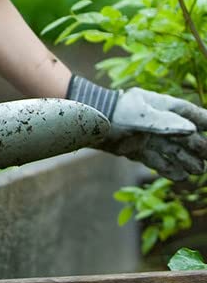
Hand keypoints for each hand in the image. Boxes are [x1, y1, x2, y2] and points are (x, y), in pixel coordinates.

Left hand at [68, 75, 206, 180]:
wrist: (87, 122)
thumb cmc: (115, 112)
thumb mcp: (142, 116)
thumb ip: (166, 123)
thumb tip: (192, 130)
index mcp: (160, 106)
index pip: (188, 112)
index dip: (203, 120)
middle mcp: (156, 121)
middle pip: (183, 135)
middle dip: (198, 146)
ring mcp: (146, 135)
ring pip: (172, 150)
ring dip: (186, 160)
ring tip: (199, 170)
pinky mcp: (135, 148)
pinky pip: (156, 160)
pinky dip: (168, 168)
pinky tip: (181, 177)